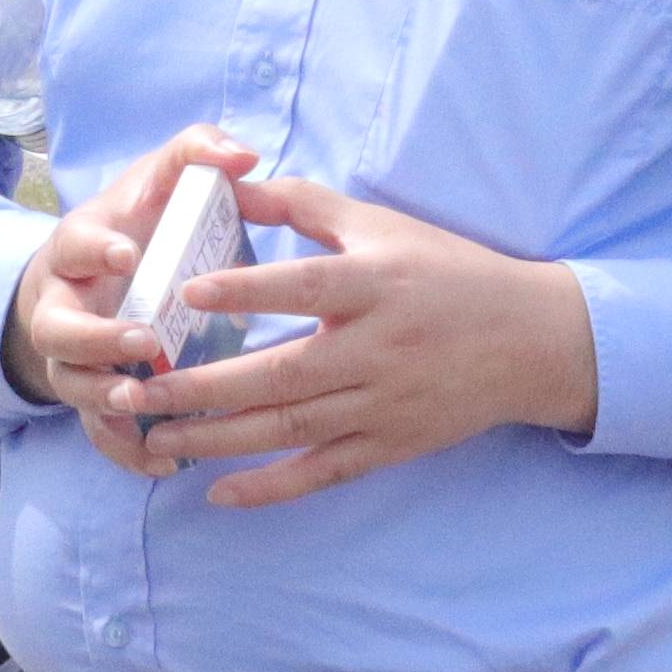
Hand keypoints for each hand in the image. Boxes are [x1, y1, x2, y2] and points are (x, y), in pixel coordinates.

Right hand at [2, 127, 252, 480]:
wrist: (98, 276)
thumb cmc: (139, 224)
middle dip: (96, 339)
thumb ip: (197, 154)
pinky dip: (127, 452)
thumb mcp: (160, 180)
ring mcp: (76, 359)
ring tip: (141, 404)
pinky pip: (100, 434)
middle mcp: (66, 308)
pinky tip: (166, 464)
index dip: (93, 251)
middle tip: (143, 342)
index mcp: (80, 251)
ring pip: (74, 387)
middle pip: (59, 332)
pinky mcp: (96, 400)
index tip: (126, 256)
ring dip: (104, 399)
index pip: (73, 247)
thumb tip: (243, 156)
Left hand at [105, 166, 598, 506]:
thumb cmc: (448, 272)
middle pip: (281, 373)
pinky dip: (271, 487)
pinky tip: (217, 491)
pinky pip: (323, 472)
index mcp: (375, 285)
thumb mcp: (383, 226)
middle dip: (203, 387)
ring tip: (157, 436)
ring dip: (218, 438)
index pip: (303, 287)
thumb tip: (234, 180)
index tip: (186, 294)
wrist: (532, 340)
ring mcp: (383, 403)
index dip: (246, 289)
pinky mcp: (391, 444)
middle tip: (138, 390)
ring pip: (290, 428)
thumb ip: (306, 206)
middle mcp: (377, 348)